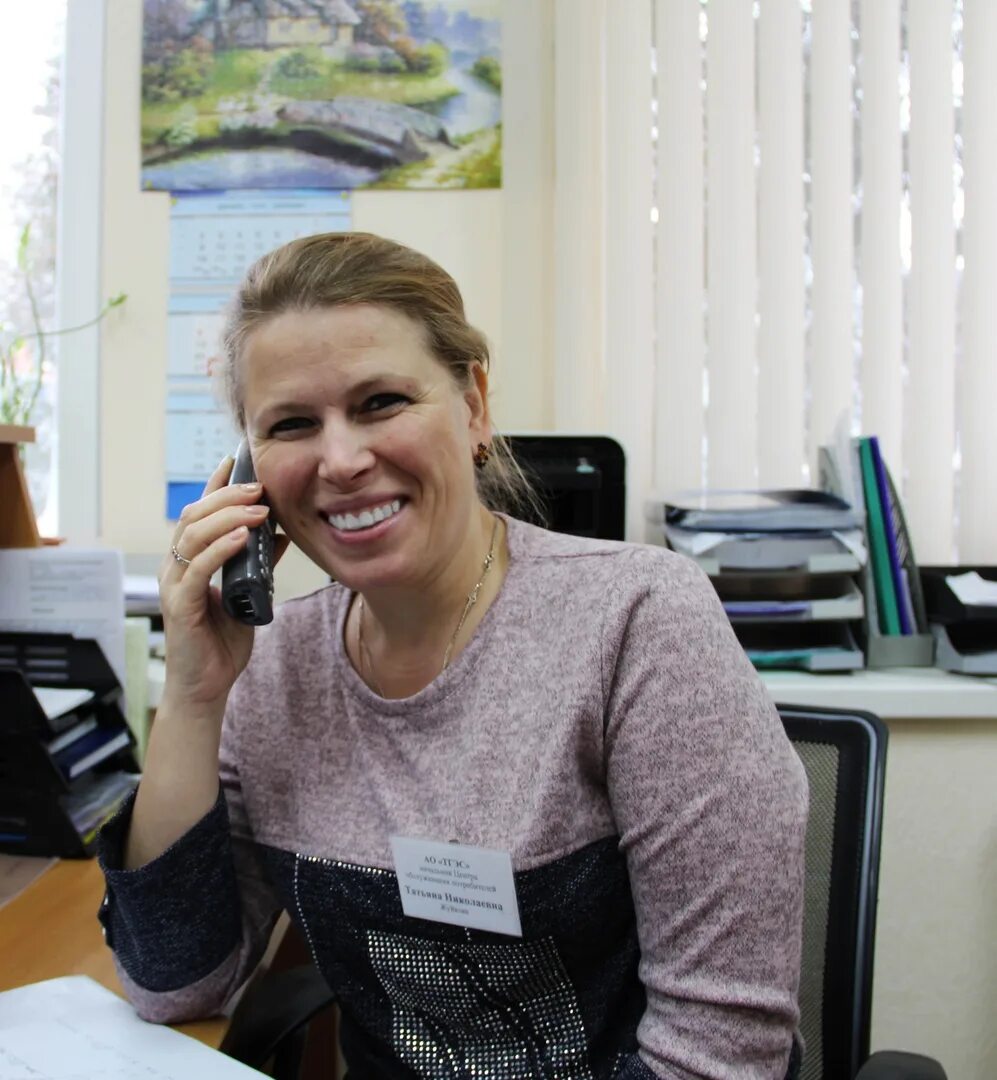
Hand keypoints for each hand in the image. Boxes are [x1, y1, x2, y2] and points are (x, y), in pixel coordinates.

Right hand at [159, 455, 288, 713]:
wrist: (207, 687)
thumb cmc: (222, 642)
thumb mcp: (250, 593)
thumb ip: (260, 564)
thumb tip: (283, 534)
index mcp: (190, 560)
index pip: (200, 512)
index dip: (216, 485)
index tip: (237, 461)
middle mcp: (176, 567)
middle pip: (194, 516)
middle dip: (227, 496)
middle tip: (259, 487)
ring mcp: (174, 585)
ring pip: (193, 536)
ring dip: (228, 518)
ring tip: (258, 509)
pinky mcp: (179, 606)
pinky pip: (198, 569)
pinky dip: (220, 549)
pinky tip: (243, 538)